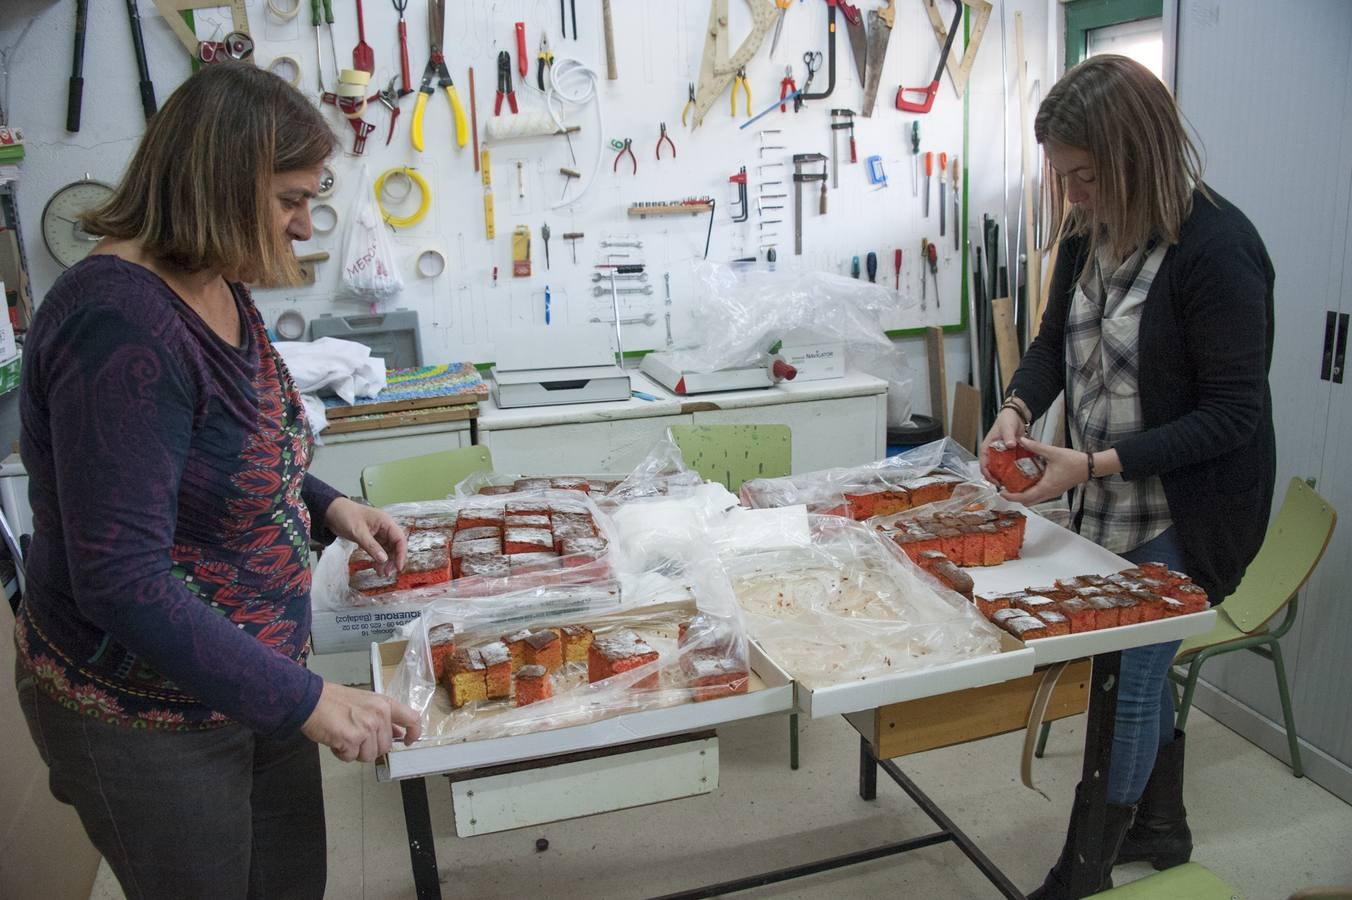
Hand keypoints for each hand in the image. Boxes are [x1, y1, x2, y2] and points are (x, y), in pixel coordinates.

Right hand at [301, 681, 422, 762]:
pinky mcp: (352, 739)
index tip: (408, 741)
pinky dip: (342, 753)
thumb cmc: (334, 701)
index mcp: (384, 704)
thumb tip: (398, 734)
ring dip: (355, 751)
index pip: (412, 719)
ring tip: (344, 736)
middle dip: (370, 747)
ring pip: (369, 755)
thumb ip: (384, 718)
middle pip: (385, 747)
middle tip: (355, 736)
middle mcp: (379, 715)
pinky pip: (351, 757)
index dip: (414, 733)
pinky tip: (336, 740)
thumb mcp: (366, 703)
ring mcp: (366, 727)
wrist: (311, 700)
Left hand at [325, 497, 405, 576]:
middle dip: (393, 560)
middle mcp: (385, 528)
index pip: (400, 539)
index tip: (398, 567)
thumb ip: (372, 546)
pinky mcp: (371, 538)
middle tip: (388, 573)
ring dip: (386, 561)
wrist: (331, 511)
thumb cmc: (345, 516)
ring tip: (381, 573)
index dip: (401, 554)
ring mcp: (378, 533)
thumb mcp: (358, 532)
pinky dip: (378, 559)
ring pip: (388, 549)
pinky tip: (376, 567)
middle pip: (395, 546)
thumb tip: (384, 560)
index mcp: (386, 522)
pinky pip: (379, 550)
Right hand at [979, 407, 1027, 484]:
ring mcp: (1000, 455)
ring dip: (1004, 477)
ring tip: (1012, 483)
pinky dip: (1012, 471)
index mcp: (986, 448)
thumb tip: (1009, 445)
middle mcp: (992, 453)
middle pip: (991, 470)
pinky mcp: (1009, 454)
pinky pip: (1009, 465)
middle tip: (1005, 486)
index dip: (988, 476)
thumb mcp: (1007, 427)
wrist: (1016, 415)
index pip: (983, 465)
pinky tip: (1019, 475)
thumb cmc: (1007, 419)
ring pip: (1000, 469)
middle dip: (996, 479)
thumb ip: (1008, 436)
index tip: (996, 482)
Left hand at [998, 436, 1089, 505]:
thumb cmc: (1074, 461)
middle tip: (1005, 488)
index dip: (1011, 497)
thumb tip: (1021, 440)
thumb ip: (1036, 446)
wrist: (1090, 466)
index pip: (1024, 498)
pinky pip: (1040, 495)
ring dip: (1023, 495)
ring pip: (1034, 500)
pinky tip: (1026, 480)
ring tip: (1013, 484)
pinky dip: (1030, 492)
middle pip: (1027, 502)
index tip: (1001, 491)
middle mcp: (1048, 493)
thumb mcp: (1053, 452)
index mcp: (1046, 487)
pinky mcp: (1055, 490)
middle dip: (1015, 497)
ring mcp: (1052, 493)